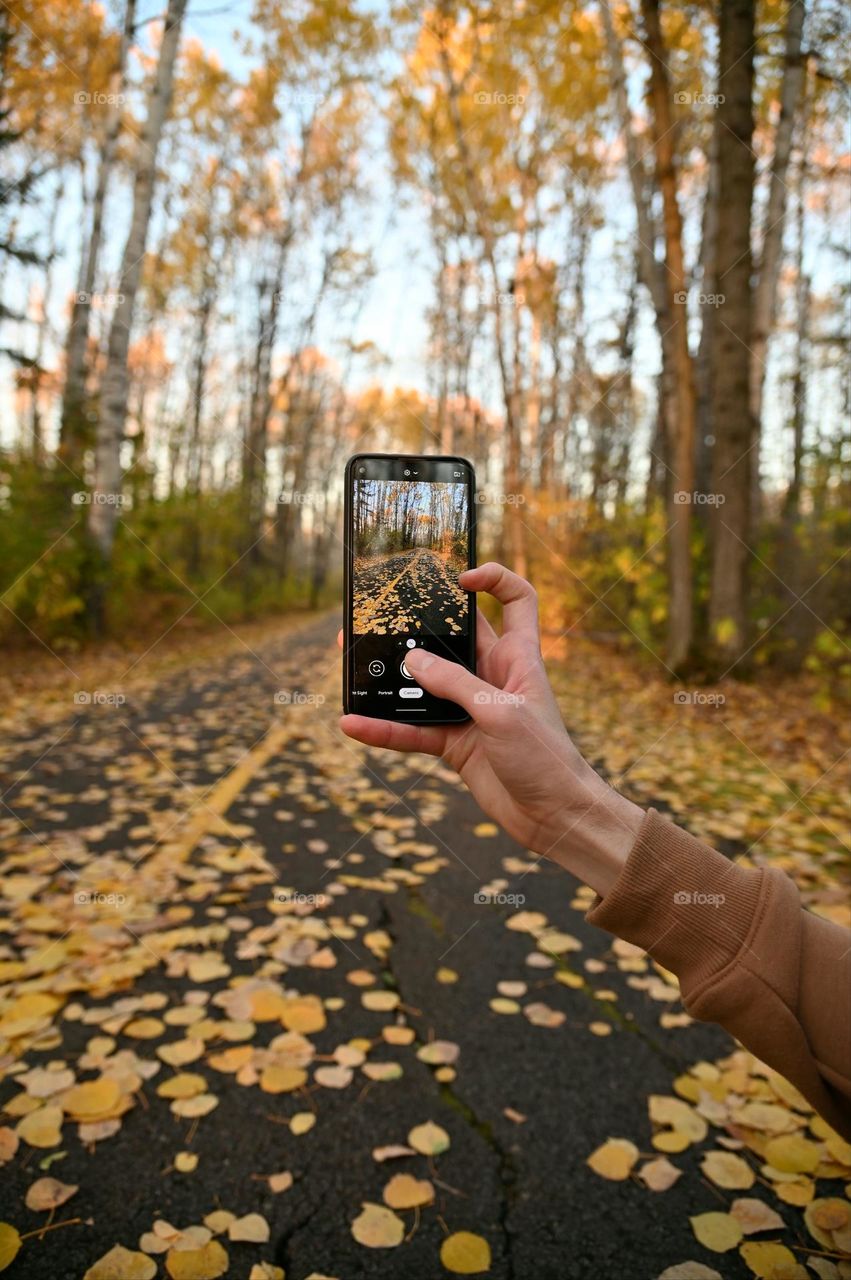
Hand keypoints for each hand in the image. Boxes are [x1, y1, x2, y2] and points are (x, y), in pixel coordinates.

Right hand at [338, 562, 643, 895]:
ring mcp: (470, 710)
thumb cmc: (547, 758)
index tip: (461, 579)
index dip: (494, 580)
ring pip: (422, 685)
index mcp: (517, 658)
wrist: (555, 818)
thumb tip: (411, 659)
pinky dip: (384, 728)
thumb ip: (456, 684)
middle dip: (415, 626)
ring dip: (390, 679)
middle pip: (450, 639)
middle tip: (378, 616)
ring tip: (351, 665)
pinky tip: (354, 724)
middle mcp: (491, 677)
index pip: (516, 600)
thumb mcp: (501, 714)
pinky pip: (412, 730)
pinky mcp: (454, 743)